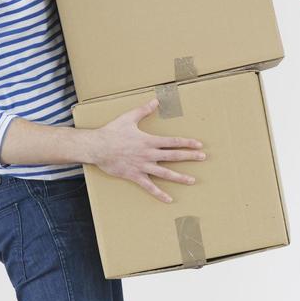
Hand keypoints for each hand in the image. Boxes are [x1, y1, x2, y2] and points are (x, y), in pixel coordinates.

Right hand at [90, 98, 204, 202]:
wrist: (97, 147)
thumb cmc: (112, 132)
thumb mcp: (128, 118)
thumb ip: (144, 110)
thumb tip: (156, 101)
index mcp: (149, 140)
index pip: (172, 141)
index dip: (186, 142)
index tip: (199, 144)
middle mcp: (148, 154)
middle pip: (173, 156)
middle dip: (189, 157)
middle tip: (202, 158)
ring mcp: (142, 166)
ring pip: (165, 173)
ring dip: (179, 177)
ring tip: (192, 180)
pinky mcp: (134, 176)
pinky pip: (149, 187)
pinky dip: (159, 194)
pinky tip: (169, 199)